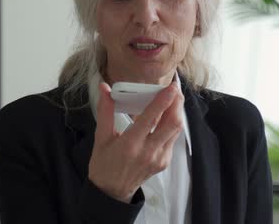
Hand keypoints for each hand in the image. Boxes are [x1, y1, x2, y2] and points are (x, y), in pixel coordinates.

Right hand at [88, 81, 183, 202]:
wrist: (111, 192)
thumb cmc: (104, 164)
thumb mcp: (101, 137)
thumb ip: (105, 111)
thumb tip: (104, 87)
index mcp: (130, 144)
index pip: (151, 118)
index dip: (163, 101)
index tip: (171, 86)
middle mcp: (148, 152)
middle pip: (172, 123)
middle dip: (177, 103)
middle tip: (174, 89)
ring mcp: (159, 158)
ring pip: (176, 130)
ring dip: (177, 112)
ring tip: (173, 98)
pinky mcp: (164, 162)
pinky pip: (173, 138)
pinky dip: (172, 124)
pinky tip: (166, 116)